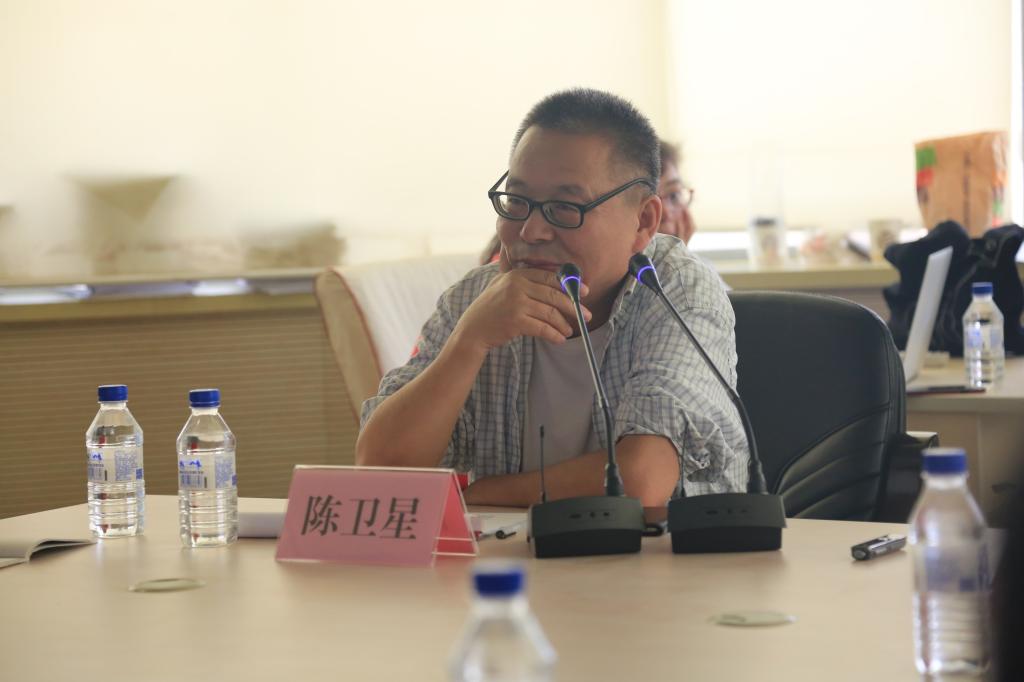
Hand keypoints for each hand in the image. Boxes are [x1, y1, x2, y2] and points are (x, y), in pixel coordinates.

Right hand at [452, 254, 590, 353]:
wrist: (473, 329)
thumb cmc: (492, 309)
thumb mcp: (504, 286)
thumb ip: (525, 281)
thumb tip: (558, 283)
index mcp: (517, 274)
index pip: (550, 277)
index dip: (570, 285)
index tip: (584, 292)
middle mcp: (516, 285)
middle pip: (554, 295)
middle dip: (573, 306)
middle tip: (586, 316)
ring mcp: (516, 303)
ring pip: (550, 313)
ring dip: (564, 324)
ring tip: (569, 331)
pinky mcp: (516, 321)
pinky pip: (542, 328)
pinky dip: (554, 334)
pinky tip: (559, 339)